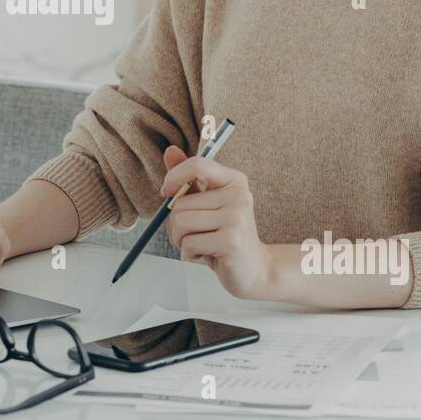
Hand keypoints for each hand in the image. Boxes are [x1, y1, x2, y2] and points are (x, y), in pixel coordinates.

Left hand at [159, 145, 275, 300]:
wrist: (253, 269)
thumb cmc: (224, 234)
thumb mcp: (205, 203)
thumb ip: (188, 178)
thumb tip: (170, 150)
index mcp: (233, 180)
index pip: (196, 165)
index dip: (174, 177)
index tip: (167, 192)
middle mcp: (238, 195)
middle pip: (181, 203)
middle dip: (176, 224)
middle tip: (194, 234)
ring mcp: (237, 218)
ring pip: (181, 223)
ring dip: (181, 240)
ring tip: (200, 244)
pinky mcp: (231, 241)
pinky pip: (189, 243)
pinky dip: (190, 253)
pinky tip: (207, 255)